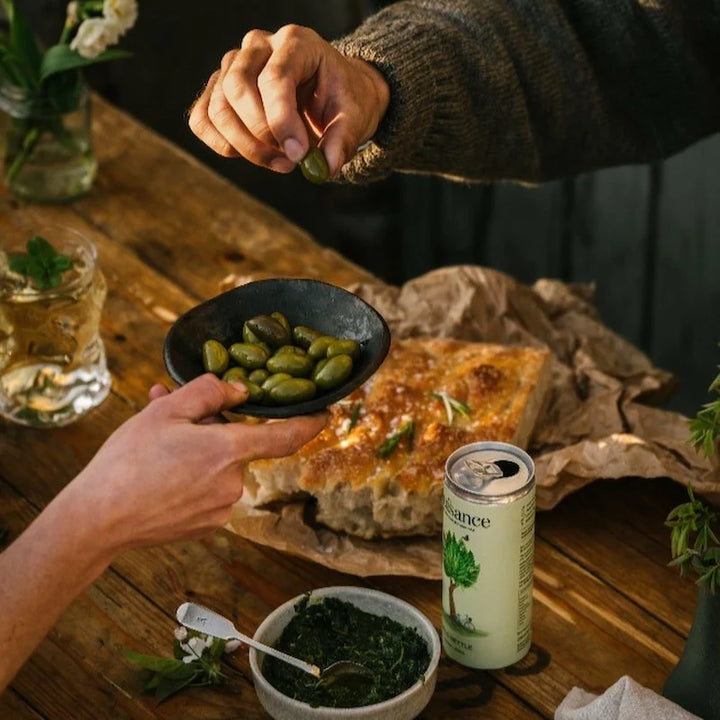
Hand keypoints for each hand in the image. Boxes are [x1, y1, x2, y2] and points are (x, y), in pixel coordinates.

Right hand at [63, 373, 326, 552]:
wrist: (98, 520)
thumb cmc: (128, 462)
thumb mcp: (165, 411)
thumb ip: (209, 393)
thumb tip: (240, 391)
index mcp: (228, 451)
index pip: (286, 436)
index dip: (310, 423)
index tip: (325, 414)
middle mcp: (233, 483)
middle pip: (238, 447)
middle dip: (213, 430)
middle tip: (176, 417)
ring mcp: (221, 509)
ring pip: (219, 468)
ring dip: (198, 451)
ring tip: (157, 445)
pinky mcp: (206, 526)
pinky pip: (208, 491)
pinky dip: (193, 476)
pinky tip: (161, 472)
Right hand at [188, 24, 389, 176]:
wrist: (333, 95)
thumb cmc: (343, 100)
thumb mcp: (355, 117)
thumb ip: (342, 141)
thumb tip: (325, 168)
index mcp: (295, 42)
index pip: (274, 78)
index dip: (282, 121)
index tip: (299, 156)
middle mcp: (258, 46)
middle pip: (236, 87)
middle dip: (260, 135)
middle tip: (289, 162)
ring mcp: (234, 66)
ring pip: (218, 108)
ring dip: (246, 147)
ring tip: (280, 163)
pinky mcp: (219, 90)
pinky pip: (202, 119)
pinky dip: (222, 144)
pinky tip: (252, 156)